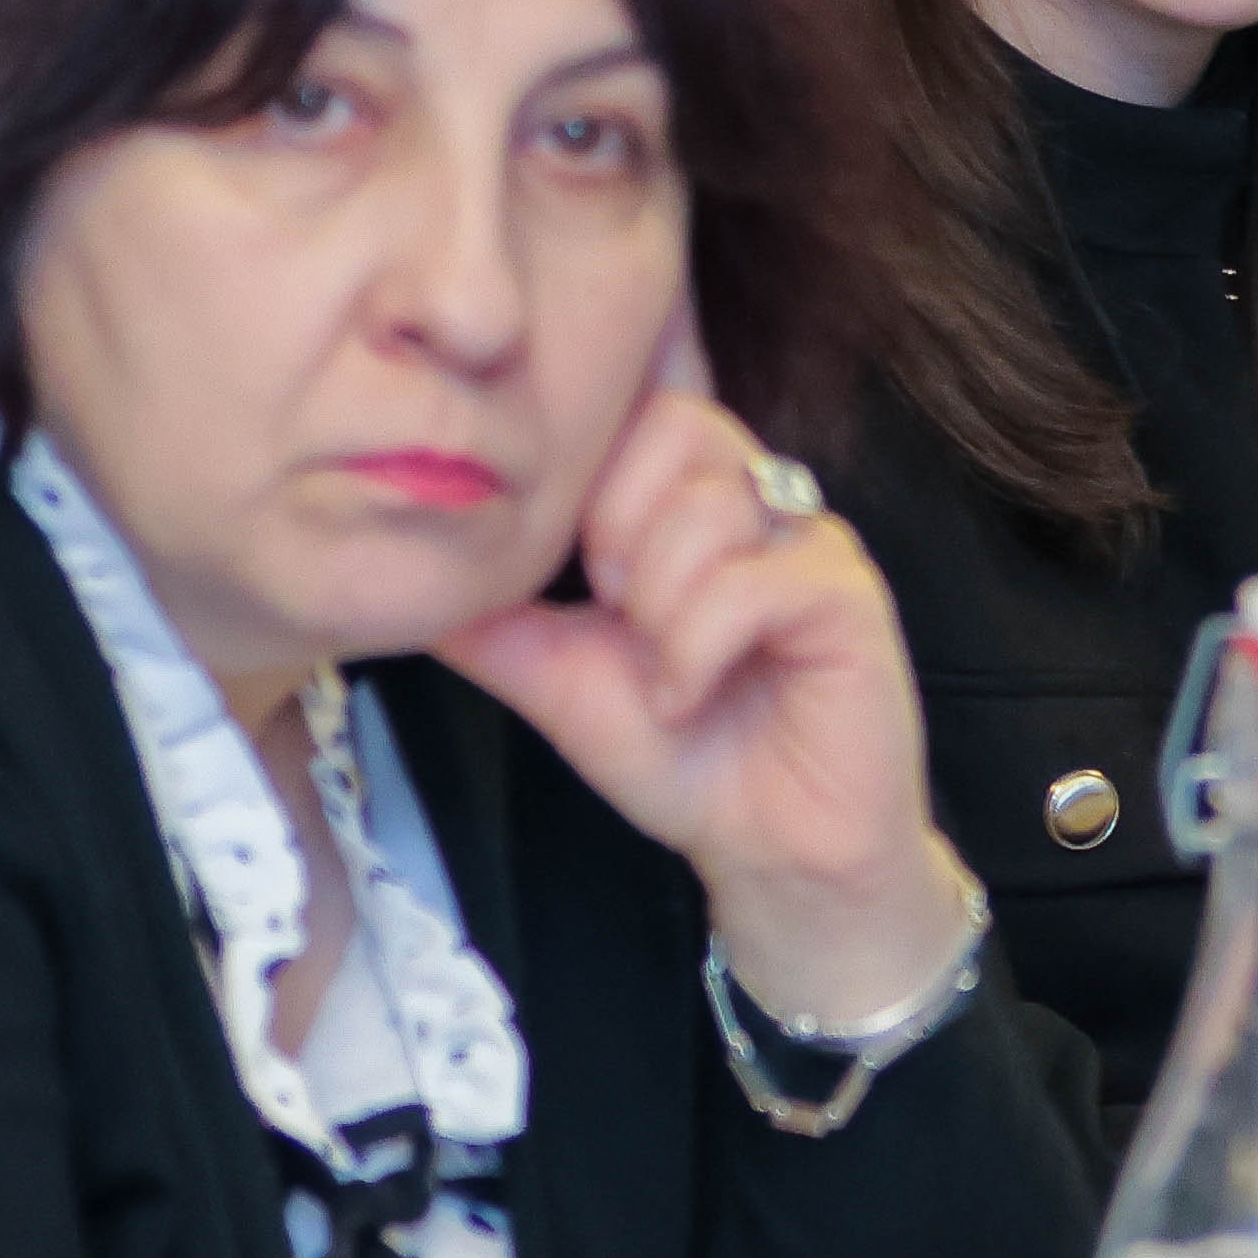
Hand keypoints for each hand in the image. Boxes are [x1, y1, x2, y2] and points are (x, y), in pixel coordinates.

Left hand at [438, 331, 966, 1031]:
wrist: (769, 854)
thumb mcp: (561, 679)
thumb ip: (497, 620)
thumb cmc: (686, 758)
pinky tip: (689, 697)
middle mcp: (758, 501)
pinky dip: (697, 647)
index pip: (638, 403)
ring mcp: (808, 541)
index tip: (577, 566)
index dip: (589, 462)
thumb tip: (412, 576)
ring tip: (660, 673)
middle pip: (673, 423)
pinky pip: (755, 579)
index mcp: (693, 503)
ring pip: (709, 502)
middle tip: (612, 614)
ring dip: (656, 606)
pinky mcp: (846, 596)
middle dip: (614, 527)